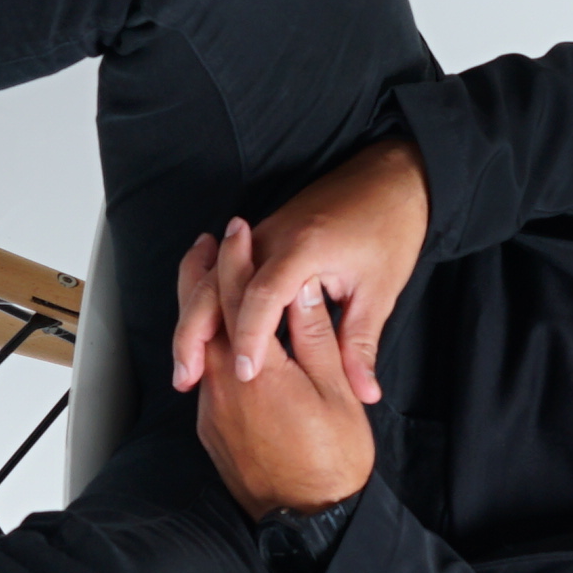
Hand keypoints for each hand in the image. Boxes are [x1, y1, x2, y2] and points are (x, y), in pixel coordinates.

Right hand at [174, 135, 428, 406]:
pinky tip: (195, 337)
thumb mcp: (380, 291)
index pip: (262, 296)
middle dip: (195, 333)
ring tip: (185, 369)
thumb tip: (365, 393)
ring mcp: (261, 236)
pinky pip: (221, 274)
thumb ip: (362, 344)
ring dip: (192, 322)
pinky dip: (205, 305)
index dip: (250, 337)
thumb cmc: (388, 230)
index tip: (245, 375)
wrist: (387, 179)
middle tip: (187, 379)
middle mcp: (271, 238)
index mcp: (302, 248)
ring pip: (210, 280)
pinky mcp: (260, 240)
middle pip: (216, 286)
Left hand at [183, 221, 375, 518]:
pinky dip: (211, 345)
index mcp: (255, 369)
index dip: (235, 257)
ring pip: (201, 344)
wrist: (311, 520)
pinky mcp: (212, 429)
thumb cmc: (333, 459)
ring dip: (206, 308)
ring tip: (213, 279)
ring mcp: (212, 410)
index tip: (237, 230)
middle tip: (209, 242)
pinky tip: (225, 337)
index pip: (235, 297)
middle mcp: (222, 386)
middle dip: (203, 273)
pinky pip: (207, 374)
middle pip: (202, 315)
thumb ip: (313, 336)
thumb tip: (300, 292)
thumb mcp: (335, 390)